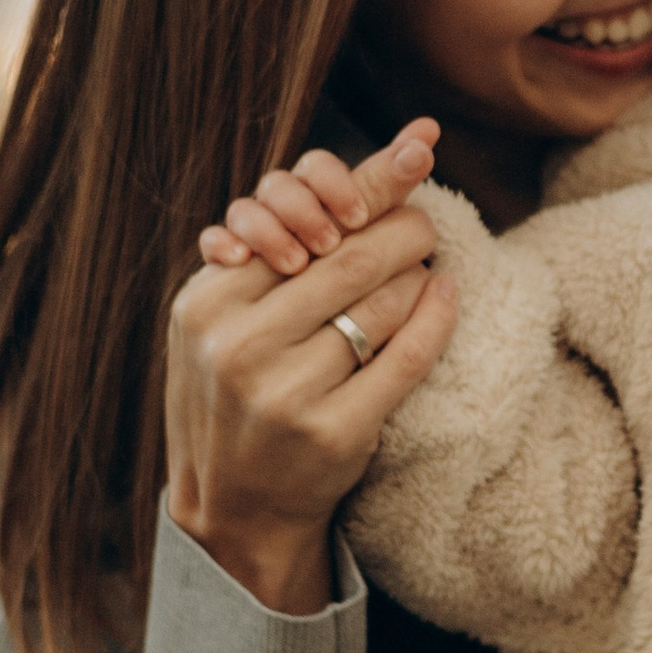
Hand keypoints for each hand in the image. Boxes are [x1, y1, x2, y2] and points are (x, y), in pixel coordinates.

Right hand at [166, 126, 456, 613]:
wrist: (234, 507)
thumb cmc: (235, 393)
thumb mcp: (224, 320)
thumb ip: (265, 253)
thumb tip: (339, 175)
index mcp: (206, 305)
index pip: (299, 221)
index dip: (366, 182)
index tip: (420, 145)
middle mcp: (240, 347)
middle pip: (350, 258)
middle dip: (403, 228)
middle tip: (426, 221)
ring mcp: (287, 394)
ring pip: (382, 304)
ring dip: (416, 277)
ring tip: (419, 272)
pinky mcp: (335, 434)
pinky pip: (407, 357)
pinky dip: (436, 319)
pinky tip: (445, 296)